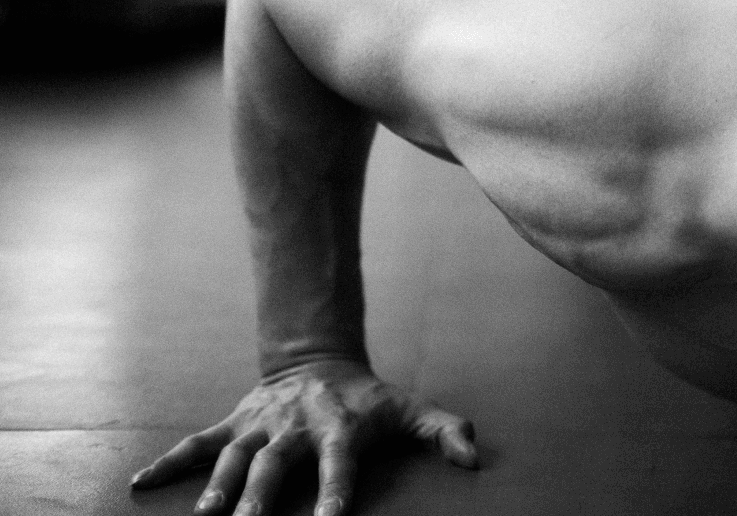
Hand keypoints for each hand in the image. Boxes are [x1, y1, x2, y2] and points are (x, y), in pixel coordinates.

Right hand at [129, 358, 477, 515]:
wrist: (318, 358)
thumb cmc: (369, 399)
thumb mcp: (410, 409)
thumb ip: (444, 431)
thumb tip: (474, 458)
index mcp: (339, 428)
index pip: (339, 464)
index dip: (335, 492)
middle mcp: (295, 428)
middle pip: (274, 466)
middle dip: (260, 499)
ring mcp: (260, 426)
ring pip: (233, 459)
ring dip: (216, 488)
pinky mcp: (233, 424)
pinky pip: (196, 444)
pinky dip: (168, 463)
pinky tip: (139, 483)